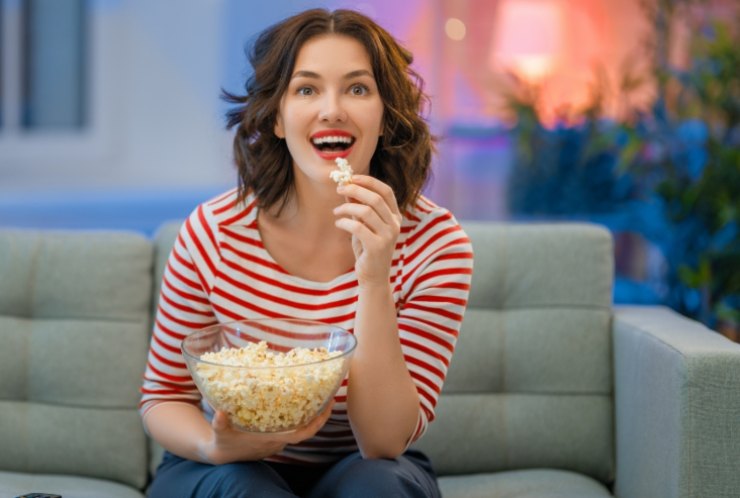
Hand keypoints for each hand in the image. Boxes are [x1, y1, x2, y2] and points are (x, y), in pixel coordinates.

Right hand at [202, 402, 333, 464]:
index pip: (301, 435)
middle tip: (330, 396)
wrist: (221, 453)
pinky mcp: (274, 436)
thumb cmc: (223, 442)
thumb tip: (219, 412)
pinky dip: (299, 415)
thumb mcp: (220, 432)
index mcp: (272, 439)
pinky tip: (300, 400)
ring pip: (300, 427)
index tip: (327, 409)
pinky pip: (292, 426)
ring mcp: (277, 439)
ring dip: (311, 414)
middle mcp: (279, 441)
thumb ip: (220, 423)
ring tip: (319, 394)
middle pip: (306, 429)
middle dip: (320, 415)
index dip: (316, 424)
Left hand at [333, 175, 401, 286]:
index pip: (386, 191)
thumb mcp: (364, 225)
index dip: (369, 181)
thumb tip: (347, 187)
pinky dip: (344, 222)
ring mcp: (388, 236)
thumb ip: (359, 207)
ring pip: (366, 211)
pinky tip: (338, 223)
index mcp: (395, 217)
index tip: (352, 177)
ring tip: (336, 212)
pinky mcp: (377, 247)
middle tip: (339, 189)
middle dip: (355, 190)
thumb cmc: (367, 249)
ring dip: (346, 207)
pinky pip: (358, 227)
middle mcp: (395, 225)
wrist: (373, 277)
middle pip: (375, 198)